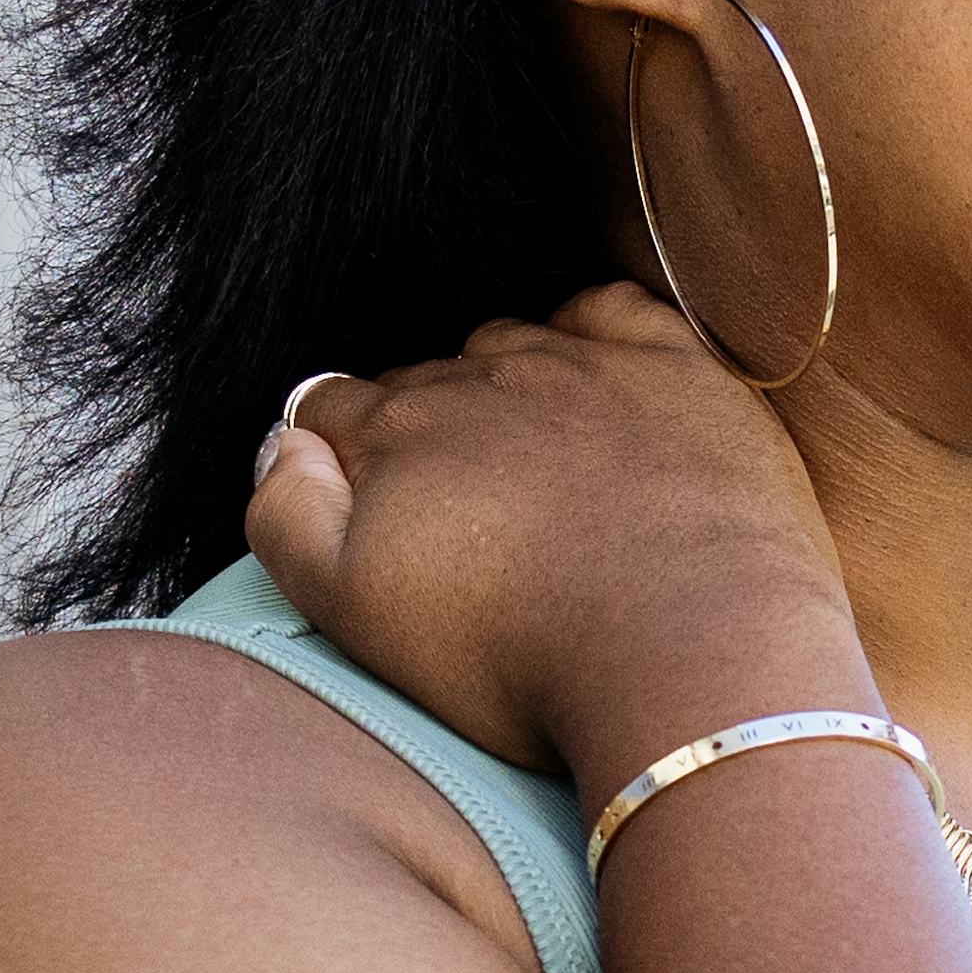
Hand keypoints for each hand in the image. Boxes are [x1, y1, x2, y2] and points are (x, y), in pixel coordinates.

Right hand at [246, 286, 865, 782]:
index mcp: (396, 434)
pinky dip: (591, 336)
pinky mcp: (674, 368)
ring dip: (500, 386)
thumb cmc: (520, 659)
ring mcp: (581, 364)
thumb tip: (282, 445)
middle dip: (418, 431)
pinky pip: (610, 313)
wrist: (689, 651)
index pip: (329, 409)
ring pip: (509, 345)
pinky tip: (597, 379)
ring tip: (524, 462)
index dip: (332, 452)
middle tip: (453, 514)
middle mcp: (480, 380)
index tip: (364, 505)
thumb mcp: (355, 612)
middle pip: (420, 381)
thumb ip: (287, 518)